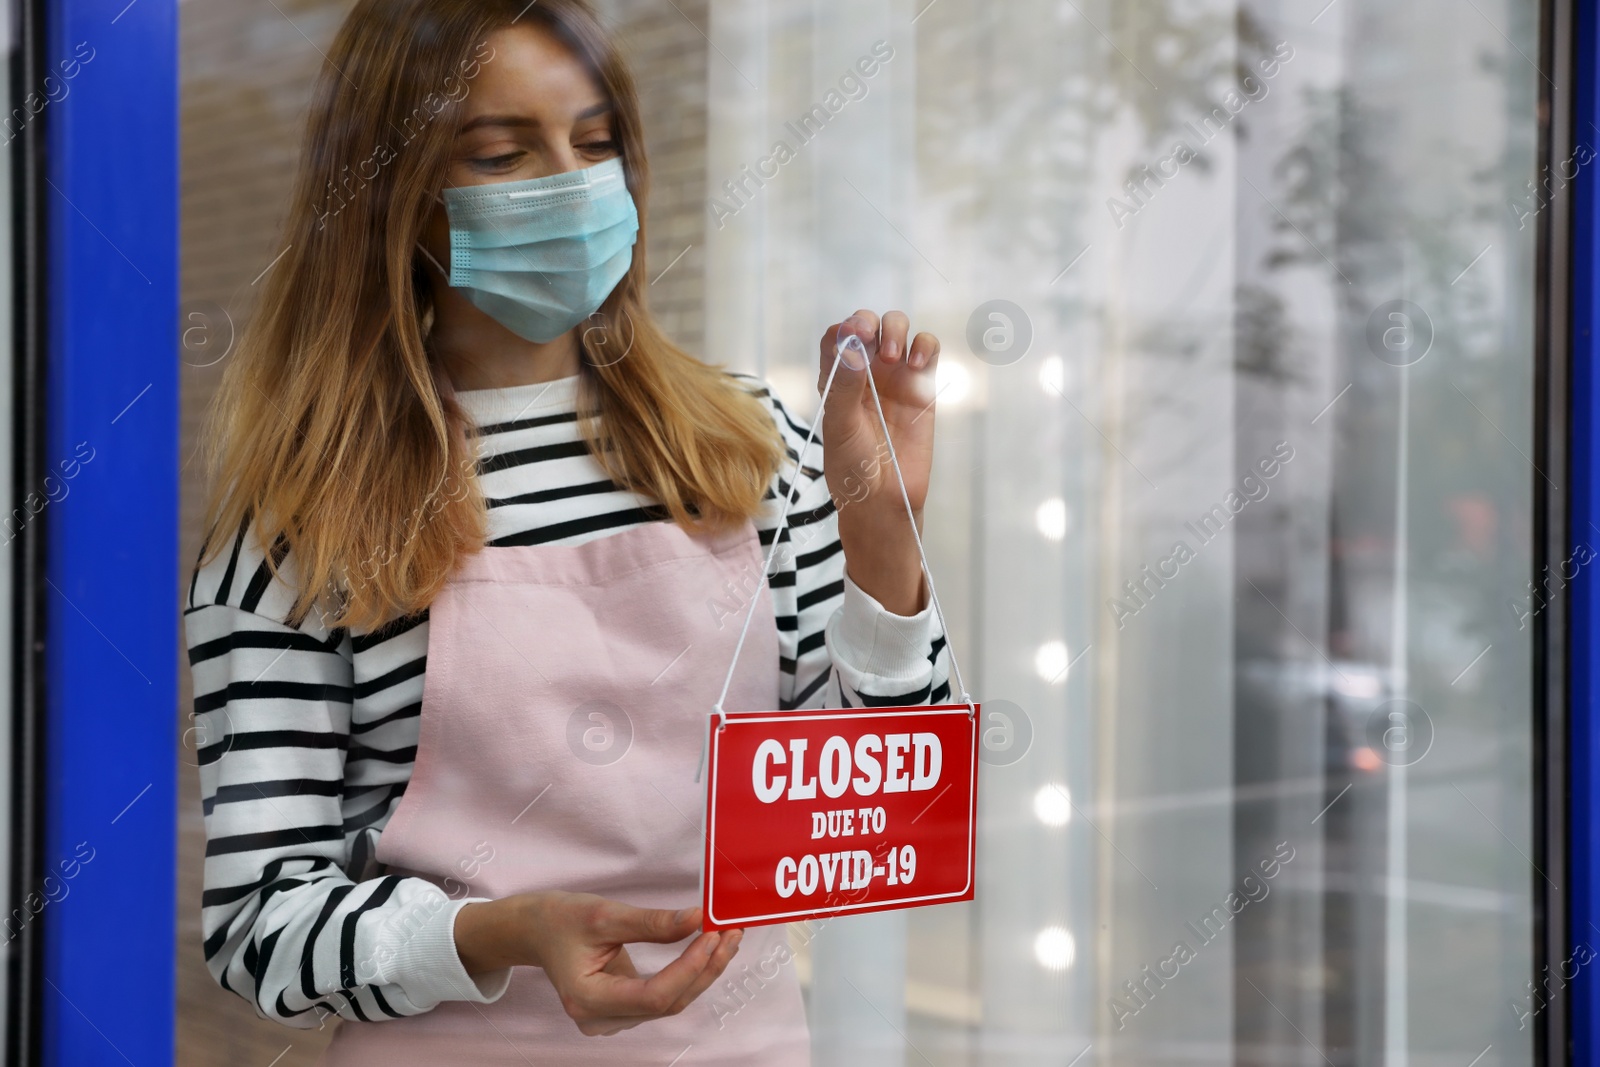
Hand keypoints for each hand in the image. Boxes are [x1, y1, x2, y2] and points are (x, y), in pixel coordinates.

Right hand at [454, 891, 742, 1035]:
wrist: (535, 930)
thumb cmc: (559, 920)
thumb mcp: (604, 914)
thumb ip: (653, 923)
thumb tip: (698, 920)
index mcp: (587, 999)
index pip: (653, 995)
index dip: (689, 967)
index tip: (712, 934)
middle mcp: (601, 1019)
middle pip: (668, 1002)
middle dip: (705, 967)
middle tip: (729, 931)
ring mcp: (612, 1018)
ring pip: (671, 1002)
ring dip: (703, 970)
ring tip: (726, 936)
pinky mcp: (623, 1008)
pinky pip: (664, 995)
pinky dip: (689, 972)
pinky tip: (706, 948)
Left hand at [816, 310, 940, 615]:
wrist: (885, 499)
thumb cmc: (853, 467)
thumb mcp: (840, 427)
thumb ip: (844, 386)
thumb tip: (853, 347)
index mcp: (836, 379)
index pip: (837, 336)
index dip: (844, 329)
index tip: (852, 336)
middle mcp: (864, 373)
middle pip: (867, 324)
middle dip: (870, 322)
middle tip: (873, 343)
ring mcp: (894, 377)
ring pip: (898, 329)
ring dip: (897, 329)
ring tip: (893, 356)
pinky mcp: (922, 387)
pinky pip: (927, 350)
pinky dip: (925, 346)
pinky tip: (917, 365)